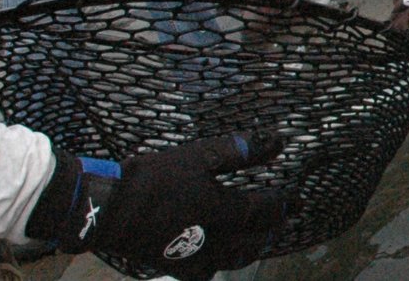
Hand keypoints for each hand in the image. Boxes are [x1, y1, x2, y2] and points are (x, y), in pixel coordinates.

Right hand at [25, 132, 287, 279]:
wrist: (108, 211)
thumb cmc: (156, 178)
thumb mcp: (201, 156)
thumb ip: (242, 151)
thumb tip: (278, 140)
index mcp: (226, 215)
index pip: (267, 211)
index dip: (285, 203)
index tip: (300, 198)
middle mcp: (216, 244)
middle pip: (254, 241)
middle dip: (273, 229)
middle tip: (288, 219)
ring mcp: (195, 261)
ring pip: (234, 259)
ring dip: (251, 247)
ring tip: (261, 239)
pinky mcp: (175, 267)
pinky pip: (209, 269)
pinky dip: (223, 261)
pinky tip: (221, 255)